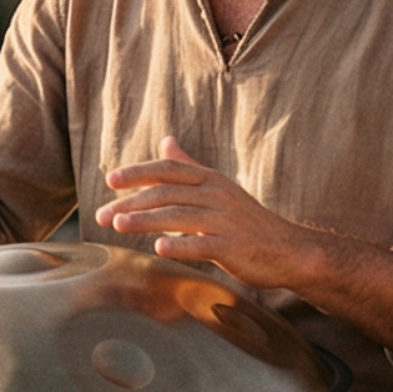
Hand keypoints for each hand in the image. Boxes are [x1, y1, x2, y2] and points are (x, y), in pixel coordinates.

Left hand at [93, 139, 305, 290]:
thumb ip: (190, 166)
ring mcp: (226, 221)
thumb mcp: (220, 187)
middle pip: (167, 193)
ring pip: (178, 216)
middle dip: (131, 202)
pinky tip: (158, 248)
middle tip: (101, 215)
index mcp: (211, 179)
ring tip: (117, 225)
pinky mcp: (234, 247)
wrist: (290, 250)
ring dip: (145, 220)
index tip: (110, 179)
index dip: (138, 172)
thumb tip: (166, 141)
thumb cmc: (249, 221)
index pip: (168, 170)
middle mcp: (217, 195)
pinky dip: (180, 245)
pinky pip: (202, 245)